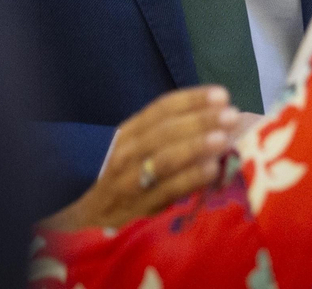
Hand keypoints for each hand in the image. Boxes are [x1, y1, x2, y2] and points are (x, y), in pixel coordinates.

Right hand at [40, 86, 241, 233]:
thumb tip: (217, 120)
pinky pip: (166, 191)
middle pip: (164, 131)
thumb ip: (168, 134)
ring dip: (195, 147)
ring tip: (224, 139)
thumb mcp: (136, 149)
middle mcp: (126, 152)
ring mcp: (129, 181)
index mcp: (128, 132)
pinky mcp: (136, 209)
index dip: (192, 100)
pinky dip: (189, 179)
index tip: (222, 94)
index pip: (161, 109)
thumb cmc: (119, 177)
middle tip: (231, 114)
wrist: (80, 216)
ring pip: (163, 159)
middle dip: (199, 120)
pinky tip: (211, 171)